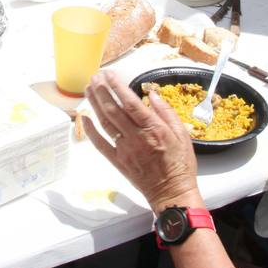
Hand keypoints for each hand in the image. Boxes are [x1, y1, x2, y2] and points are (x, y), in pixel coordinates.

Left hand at [82, 70, 199, 210]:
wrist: (172, 193)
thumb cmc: (180, 164)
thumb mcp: (182, 134)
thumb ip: (166, 113)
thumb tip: (152, 94)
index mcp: (154, 129)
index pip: (130, 103)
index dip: (117, 87)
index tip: (109, 74)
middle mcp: (136, 138)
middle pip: (113, 110)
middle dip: (102, 91)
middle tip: (94, 77)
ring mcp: (125, 150)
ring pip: (105, 123)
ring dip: (95, 105)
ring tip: (88, 90)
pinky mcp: (118, 161)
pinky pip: (101, 145)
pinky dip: (91, 131)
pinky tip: (84, 118)